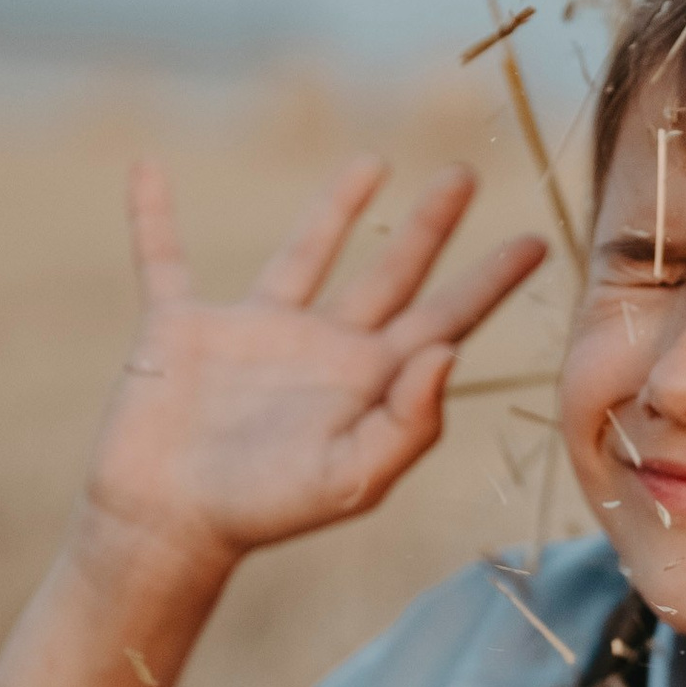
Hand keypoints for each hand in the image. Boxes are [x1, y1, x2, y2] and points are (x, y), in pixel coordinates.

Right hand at [82, 159, 546, 576]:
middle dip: (431, 227)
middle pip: (390, 273)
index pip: (442, 320)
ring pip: (304, 252)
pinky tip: (148, 169)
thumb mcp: (352, 478)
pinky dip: (152, 217)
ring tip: (375, 160)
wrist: (167, 526)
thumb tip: (448, 350)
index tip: (537, 240)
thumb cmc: (263, 511)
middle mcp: (320, 349)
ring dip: (335, 205)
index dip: (488, 282)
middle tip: (466, 175)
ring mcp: (252, 332)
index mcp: (367, 383)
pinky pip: (163, 258)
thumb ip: (409, 421)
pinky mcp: (180, 327)